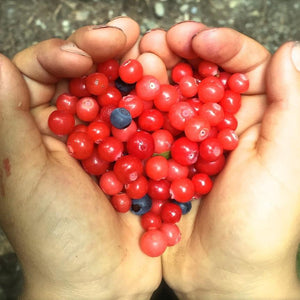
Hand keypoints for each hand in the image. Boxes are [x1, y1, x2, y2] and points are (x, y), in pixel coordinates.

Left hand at [0, 17, 167, 299]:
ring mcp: (110, 141)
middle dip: (106, 52)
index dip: (64, 54)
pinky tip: (171, 89)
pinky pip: (149, 123)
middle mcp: (74, 128)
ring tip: (153, 50)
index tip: (87, 52)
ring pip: (122, 95)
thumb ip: (8, 121)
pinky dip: (159, 105)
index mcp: (39, 128)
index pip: (45, 73)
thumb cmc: (54, 234)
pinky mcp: (138, 155)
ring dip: (136, 73)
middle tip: (127, 33)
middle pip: (88, 76)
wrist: (99, 279)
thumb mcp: (23, 176)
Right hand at [160, 23, 299, 298]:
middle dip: (179, 55)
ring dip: (155, 78)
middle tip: (158, 43)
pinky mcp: (163, 159)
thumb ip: (292, 109)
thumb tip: (292, 50)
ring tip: (139, 64)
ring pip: (171, 97)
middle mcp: (221, 124)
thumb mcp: (285, 169)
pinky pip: (148, 129)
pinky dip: (136, 113)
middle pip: (201, 76)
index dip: (221, 45)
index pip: (242, 66)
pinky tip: (123, 100)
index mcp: (257, 120)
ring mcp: (188, 141)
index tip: (197, 39)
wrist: (221, 276)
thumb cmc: (260, 228)